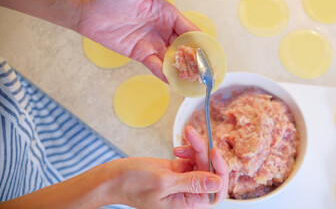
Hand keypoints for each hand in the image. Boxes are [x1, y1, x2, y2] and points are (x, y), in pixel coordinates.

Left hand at [77, 0, 198, 81]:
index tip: (210, 52)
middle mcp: (163, 29)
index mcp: (167, 13)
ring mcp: (153, 42)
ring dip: (182, 68)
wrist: (87, 10)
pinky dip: (165, 73)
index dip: (200, 40)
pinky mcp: (141, 54)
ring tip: (194, 80)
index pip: (189, 28)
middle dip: (194, 57)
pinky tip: (175, 81)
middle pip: (184, 46)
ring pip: (172, 58)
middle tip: (204, 71)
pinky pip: (156, 65)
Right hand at [108, 126, 228, 208]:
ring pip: (202, 161)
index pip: (217, 190)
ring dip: (196, 147)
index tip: (213, 152)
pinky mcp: (178, 170)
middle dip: (203, 152)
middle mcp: (189, 194)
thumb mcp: (164, 182)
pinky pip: (193, 157)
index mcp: (188, 204)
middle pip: (210, 171)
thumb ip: (192, 182)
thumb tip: (217, 183)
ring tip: (183, 139)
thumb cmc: (132, 184)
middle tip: (191, 136)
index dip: (220, 171)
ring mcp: (184, 181)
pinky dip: (188, 149)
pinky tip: (177, 149)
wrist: (112, 178)